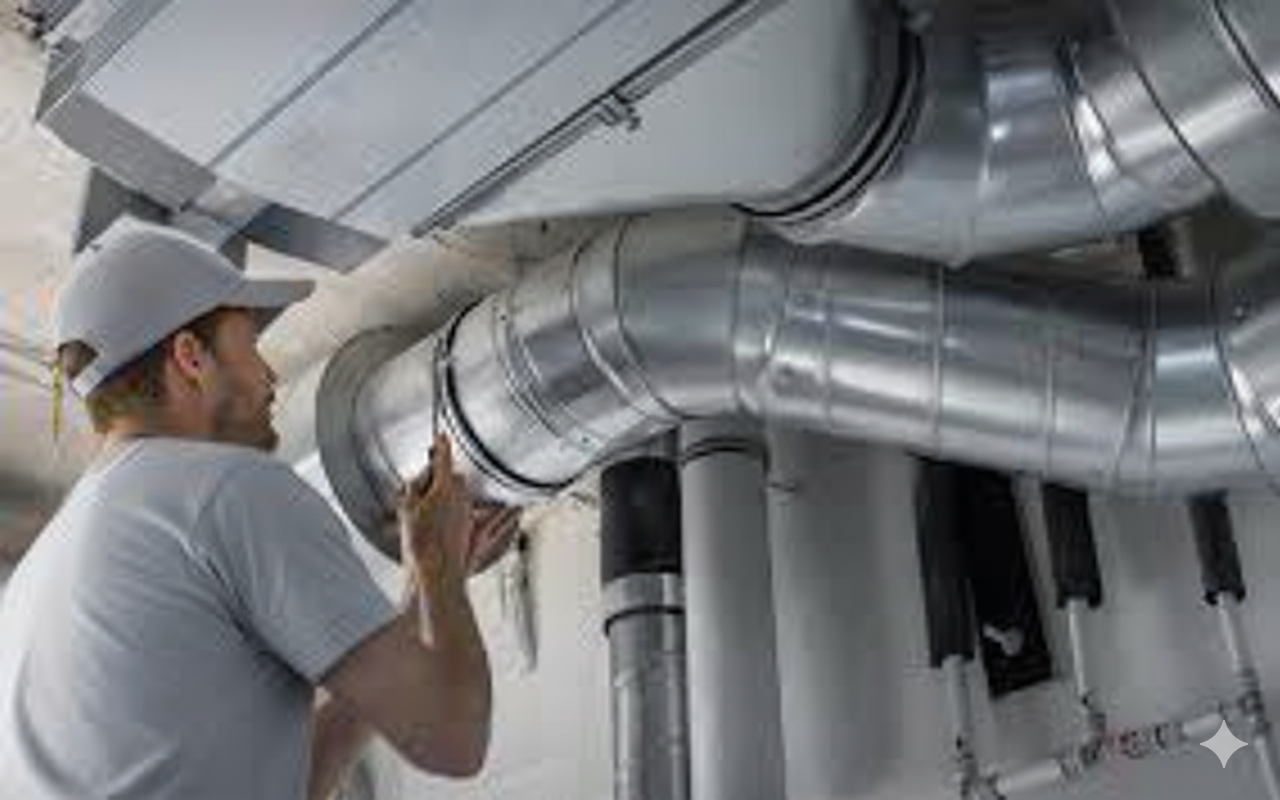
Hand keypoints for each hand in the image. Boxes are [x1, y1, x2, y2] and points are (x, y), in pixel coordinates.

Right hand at [398, 434, 473, 587]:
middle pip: (452, 478)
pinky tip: (434, 526)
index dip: (441, 445)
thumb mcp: (406, 510)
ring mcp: (468, 514)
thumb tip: (418, 482)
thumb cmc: (421, 544)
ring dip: (443, 497)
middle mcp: (462, 498)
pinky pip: (460, 513)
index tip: (441, 436)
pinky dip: (448, 513)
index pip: (444, 458)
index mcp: (446, 488)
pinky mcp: (469, 529)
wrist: (436, 574)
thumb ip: (413, 489)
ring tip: (422, 514)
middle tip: (420, 488)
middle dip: (439, 478)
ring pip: (457, 496)